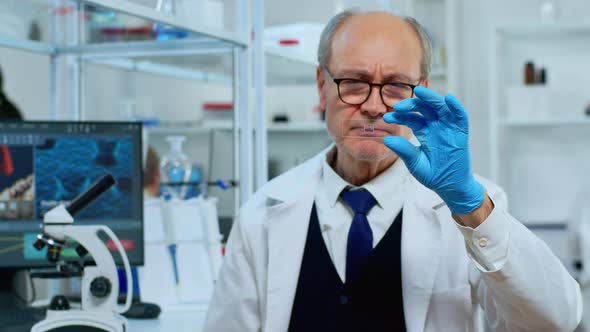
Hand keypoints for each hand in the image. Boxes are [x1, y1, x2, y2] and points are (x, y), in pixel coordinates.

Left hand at [382, 86, 483, 214]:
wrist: (451, 187)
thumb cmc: (433, 175)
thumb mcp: (415, 163)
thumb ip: (403, 151)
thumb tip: (386, 140)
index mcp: (424, 132)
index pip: (411, 118)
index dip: (399, 116)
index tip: (386, 117)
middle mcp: (436, 126)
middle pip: (424, 108)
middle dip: (412, 104)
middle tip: (398, 106)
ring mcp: (449, 128)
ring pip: (440, 108)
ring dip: (431, 98)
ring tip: (419, 91)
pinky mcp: (461, 133)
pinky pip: (461, 116)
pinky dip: (456, 107)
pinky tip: (449, 99)